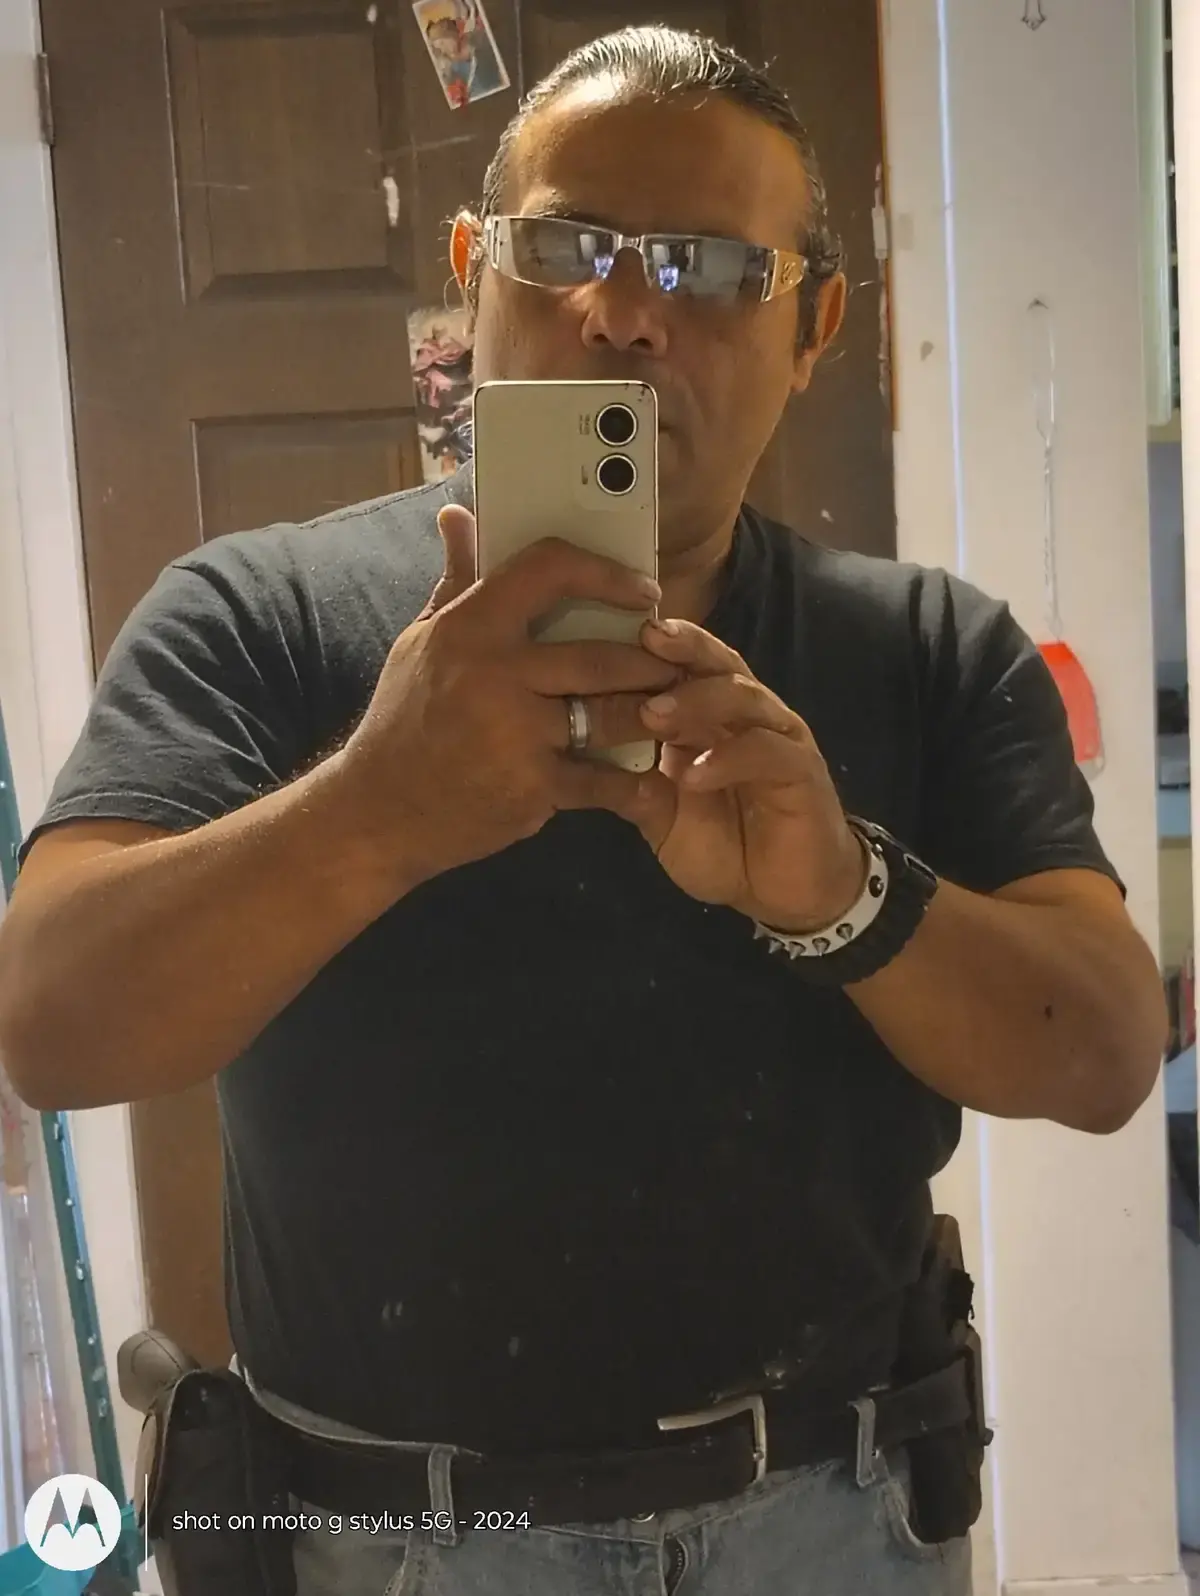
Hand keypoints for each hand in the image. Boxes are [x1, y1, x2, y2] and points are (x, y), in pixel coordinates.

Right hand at [334, 505, 677, 887]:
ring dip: (653, 713)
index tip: (642, 590)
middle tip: (675, 662)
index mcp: (470, 627)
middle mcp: (496, 674)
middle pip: (601, 655)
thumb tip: (459, 515)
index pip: (549, 569)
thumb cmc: (404, 720)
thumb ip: (456, 580)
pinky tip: (654, 781)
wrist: (380, 810)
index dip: (605, 572)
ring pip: (613, 713)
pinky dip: (635, 784)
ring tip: (672, 711)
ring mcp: (518, 733)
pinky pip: (604, 781)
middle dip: (650, 661)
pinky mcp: (534, 788)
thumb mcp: (421, 642)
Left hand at [631, 619, 866, 930]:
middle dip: (681, 649)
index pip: (684, 668)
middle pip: (717, 664)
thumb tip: (581, 760)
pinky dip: (728, 759)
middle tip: (642, 642)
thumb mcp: (663, 820)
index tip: (607, 636)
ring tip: (653, 715)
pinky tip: (693, 775)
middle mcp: (745, 717)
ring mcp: (777, 738)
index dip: (651, 649)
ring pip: (743, 697)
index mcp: (709, 719)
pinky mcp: (801, 770)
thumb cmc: (725, 848)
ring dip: (697, 701)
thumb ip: (632, 787)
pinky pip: (766, 752)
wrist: (783, 895)